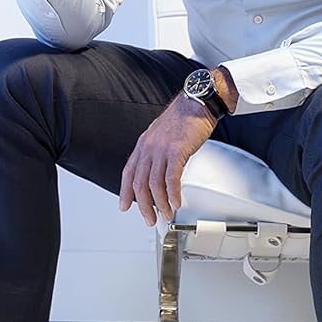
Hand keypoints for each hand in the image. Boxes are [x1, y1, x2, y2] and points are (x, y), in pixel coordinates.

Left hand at [118, 94, 216, 227]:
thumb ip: (158, 153)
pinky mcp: (176, 151)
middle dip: (143, 205)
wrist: (197, 102)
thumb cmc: (184, 118)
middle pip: (139, 182)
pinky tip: (176, 202)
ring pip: (154, 184)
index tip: (125, 205)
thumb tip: (159, 172)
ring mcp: (161, 149)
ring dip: (160, 203)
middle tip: (150, 219)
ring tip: (166, 214)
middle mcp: (149, 147)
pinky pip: (171, 178)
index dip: (125, 191)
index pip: (129, 172)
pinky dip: (172, 194)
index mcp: (144, 144)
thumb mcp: (163, 136)